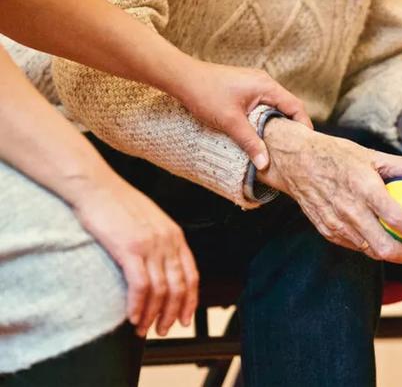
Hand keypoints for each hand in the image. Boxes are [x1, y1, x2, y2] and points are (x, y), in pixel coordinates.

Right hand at [70, 174, 198, 336]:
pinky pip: (140, 286)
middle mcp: (168, 241)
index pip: (192, 275)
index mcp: (175, 235)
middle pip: (179, 287)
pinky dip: (138, 306)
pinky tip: (132, 317)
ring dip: (153, 314)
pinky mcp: (130, 248)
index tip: (184, 318)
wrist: (96, 186)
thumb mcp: (149, 221)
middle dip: (172, 313)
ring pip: (161, 290)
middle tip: (162, 330)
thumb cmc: (117, 203)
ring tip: (143, 329)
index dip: (190, 301)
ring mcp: (150, 245)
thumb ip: (159, 242)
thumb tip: (159, 267)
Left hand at [173, 62, 312, 169]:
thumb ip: (250, 142)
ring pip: (274, 106)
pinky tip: (260, 133)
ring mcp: (253, 84)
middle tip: (294, 148)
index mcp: (266, 86)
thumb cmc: (205, 94)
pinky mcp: (244, 88)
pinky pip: (263, 105)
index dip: (303, 125)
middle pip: (287, 106)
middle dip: (292, 127)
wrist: (181, 77)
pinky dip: (265, 118)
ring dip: (277, 123)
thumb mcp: (230, 122)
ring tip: (278, 144)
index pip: (295, 106)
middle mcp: (263, 82)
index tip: (305, 144)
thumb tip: (265, 163)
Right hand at [258, 118, 401, 263]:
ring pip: (370, 251)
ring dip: (392, 254)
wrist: (296, 162)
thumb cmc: (338, 155)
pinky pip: (355, 246)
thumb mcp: (374, 155)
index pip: (398, 219)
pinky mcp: (327, 231)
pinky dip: (372, 246)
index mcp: (364, 188)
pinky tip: (382, 238)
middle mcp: (349, 210)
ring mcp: (336, 224)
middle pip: (385, 247)